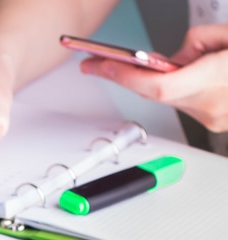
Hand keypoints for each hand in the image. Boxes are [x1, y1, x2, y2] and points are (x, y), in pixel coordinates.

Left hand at [80, 23, 227, 132]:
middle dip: (130, 75)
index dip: (125, 76)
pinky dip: (176, 87)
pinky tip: (179, 75)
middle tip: (97, 64)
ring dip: (157, 79)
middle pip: (157, 93)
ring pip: (170, 98)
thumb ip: (198, 43)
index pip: (159, 86)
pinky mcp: (217, 122)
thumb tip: (175, 57)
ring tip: (153, 62)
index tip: (100, 66)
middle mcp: (215, 105)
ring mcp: (216, 118)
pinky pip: (185, 102)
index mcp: (221, 78)